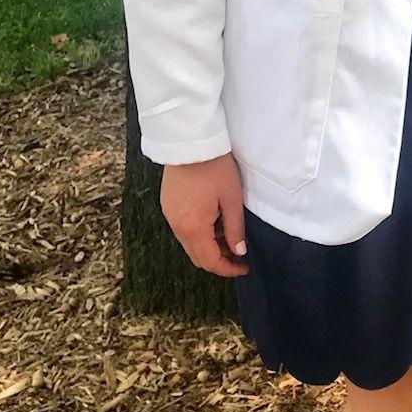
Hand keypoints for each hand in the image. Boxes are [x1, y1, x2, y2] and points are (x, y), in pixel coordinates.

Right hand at [160, 154, 248, 276]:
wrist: (188, 142)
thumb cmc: (214, 168)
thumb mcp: (232, 198)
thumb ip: (235, 228)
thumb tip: (239, 251)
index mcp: (193, 227)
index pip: (210, 261)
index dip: (228, 269)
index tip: (244, 267)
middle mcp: (177, 226)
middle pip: (197, 256)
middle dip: (219, 259)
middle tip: (239, 252)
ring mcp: (169, 216)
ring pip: (190, 244)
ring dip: (209, 245)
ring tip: (229, 233)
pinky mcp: (168, 206)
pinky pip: (183, 230)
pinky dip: (199, 233)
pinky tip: (214, 220)